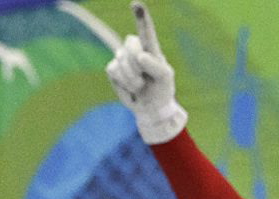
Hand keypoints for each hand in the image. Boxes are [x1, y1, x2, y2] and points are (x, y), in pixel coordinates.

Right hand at [105, 1, 187, 144]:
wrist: (150, 108)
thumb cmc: (161, 90)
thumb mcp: (165, 78)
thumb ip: (156, 65)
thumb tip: (140, 55)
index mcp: (150, 48)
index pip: (146, 31)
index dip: (141, 18)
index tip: (136, 4)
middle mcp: (135, 48)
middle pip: (131, 46)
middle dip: (138, 64)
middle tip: (146, 79)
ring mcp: (122, 57)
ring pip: (122, 60)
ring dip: (132, 78)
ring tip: (140, 85)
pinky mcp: (113, 69)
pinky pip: (114, 70)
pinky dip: (124, 82)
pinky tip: (130, 87)